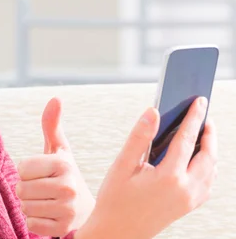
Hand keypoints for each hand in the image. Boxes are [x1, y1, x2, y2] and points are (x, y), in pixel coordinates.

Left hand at [16, 98, 95, 236]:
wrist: (86, 210)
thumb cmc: (65, 175)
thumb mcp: (59, 150)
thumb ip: (52, 125)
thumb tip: (55, 98)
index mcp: (64, 164)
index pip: (22, 168)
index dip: (26, 171)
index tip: (41, 173)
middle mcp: (68, 187)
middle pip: (21, 188)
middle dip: (26, 189)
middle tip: (42, 189)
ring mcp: (67, 210)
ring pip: (24, 207)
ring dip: (29, 205)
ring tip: (45, 201)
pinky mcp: (62, 228)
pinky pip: (31, 224)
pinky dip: (34, 221)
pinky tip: (48, 215)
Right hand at [76, 97, 217, 238]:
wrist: (117, 232)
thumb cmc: (115, 199)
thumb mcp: (122, 165)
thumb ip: (140, 136)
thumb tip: (153, 112)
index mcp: (169, 177)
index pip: (187, 139)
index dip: (194, 117)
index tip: (200, 101)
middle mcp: (185, 189)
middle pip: (208, 155)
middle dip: (209, 134)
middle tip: (205, 115)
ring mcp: (190, 200)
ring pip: (212, 170)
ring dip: (211, 150)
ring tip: (203, 134)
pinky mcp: (188, 207)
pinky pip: (207, 184)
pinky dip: (208, 168)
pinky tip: (199, 160)